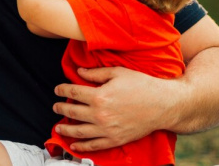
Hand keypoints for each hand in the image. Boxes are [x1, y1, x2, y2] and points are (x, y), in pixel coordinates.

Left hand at [52, 67, 180, 151]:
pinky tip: (73, 146)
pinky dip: (82, 146)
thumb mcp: (118, 73)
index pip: (73, 92)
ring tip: (58, 127)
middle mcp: (100, 114)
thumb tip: (79, 71)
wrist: (163, 105)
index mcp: (99, 96)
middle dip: (60, 109)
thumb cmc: (142, 85)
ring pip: (79, 131)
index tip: (57, 89)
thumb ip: (96, 73)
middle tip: (55, 107)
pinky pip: (94, 145)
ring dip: (66, 129)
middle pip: (72, 112)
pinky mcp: (115, 139)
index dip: (62, 90)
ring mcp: (107, 129)